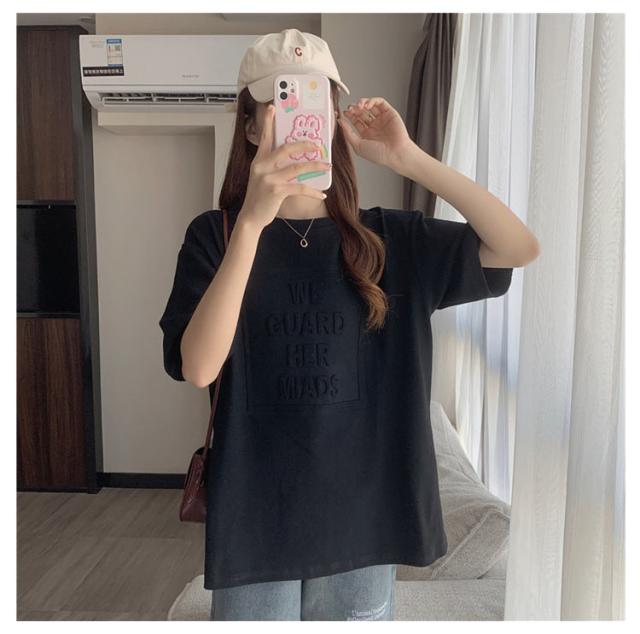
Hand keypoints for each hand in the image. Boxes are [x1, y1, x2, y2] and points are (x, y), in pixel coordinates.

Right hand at [239, 104, 331, 230]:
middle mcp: (262, 166)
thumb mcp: (262, 177)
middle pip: (286, 148)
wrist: (251, 217)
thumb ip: (274, 166)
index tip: (273, 107)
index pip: (265, 137)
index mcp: (259, 161)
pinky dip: (313, 191)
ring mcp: (269, 178)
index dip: (269, 122)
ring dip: (315, 167)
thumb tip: (296, 161)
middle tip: (318, 145)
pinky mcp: (276, 191)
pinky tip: (321, 193)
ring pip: (297, 167)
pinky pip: (299, 187)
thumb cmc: (259, 198)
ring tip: (327, 166)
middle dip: (305, 145)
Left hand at [338, 97, 415, 169]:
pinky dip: (372, 101)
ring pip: (370, 106)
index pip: (355, 121)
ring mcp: (382, 119)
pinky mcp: (389, 113)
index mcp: (366, 135)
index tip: (343, 114)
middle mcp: (374, 126)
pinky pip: (380, 102)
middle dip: (354, 109)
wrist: (395, 153)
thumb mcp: (358, 146)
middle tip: (350, 109)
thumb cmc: (379, 154)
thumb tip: (340, 122)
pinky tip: (367, 105)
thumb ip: (348, 133)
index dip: (348, 116)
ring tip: (358, 106)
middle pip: (361, 112)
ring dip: (362, 103)